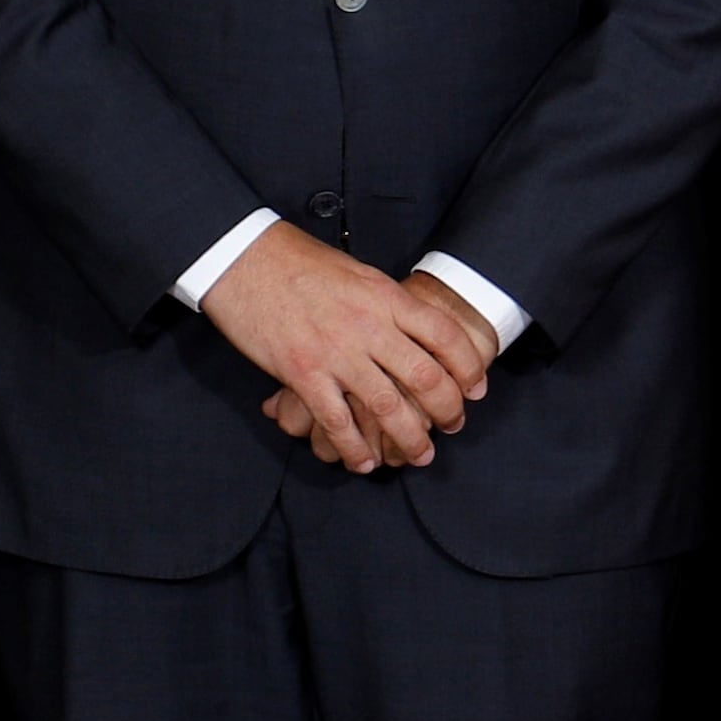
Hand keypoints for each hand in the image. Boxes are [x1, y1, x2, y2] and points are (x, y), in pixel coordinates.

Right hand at [201, 222, 493, 471]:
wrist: (244, 258)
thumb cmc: (299, 261)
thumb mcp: (358, 273)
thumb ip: (387, 303)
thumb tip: (411, 326)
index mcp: (387, 297)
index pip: (445, 335)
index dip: (468, 366)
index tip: (476, 388)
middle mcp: (369, 326)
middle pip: (425, 377)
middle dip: (447, 409)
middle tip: (454, 425)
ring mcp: (336, 352)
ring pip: (387, 407)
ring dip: (409, 438)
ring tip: (420, 456)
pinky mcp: (302, 373)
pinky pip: (337, 420)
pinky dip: (353, 447)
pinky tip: (364, 461)